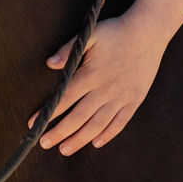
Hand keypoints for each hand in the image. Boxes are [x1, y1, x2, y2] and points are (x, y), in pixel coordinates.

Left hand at [31, 15, 165, 154]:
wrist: (148, 32)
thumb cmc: (116, 32)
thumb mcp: (90, 34)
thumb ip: (69, 50)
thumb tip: (49, 64)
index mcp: (91, 75)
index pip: (64, 99)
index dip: (48, 114)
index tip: (33, 124)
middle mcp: (105, 90)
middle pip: (78, 117)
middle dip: (60, 132)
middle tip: (44, 143)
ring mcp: (121, 97)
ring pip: (97, 124)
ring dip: (80, 139)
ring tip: (65, 150)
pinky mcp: (134, 100)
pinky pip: (120, 122)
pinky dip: (108, 134)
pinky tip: (96, 143)